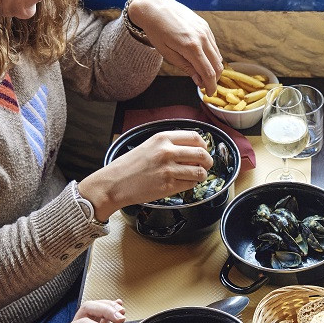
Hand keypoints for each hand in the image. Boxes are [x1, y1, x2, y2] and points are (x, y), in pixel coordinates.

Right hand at [80, 130, 213, 218]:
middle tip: (207, 164)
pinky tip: (185, 183)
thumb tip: (192, 147)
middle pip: (202, 154)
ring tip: (197, 175)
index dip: (204, 145)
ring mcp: (168, 169)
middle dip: (208, 161)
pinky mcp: (168, 186)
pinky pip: (190, 184)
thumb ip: (169, 144)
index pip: (195, 137)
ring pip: (200, 171)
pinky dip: (192, 184)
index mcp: (162, 138)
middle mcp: (167, 152)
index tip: (204, 149)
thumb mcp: (149, 145)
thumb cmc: (129, 165)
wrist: (115, 183)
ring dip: (202, 174)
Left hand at [125, 0, 222, 93]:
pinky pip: (213, 45)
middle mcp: (202, 38)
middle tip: (206, 85)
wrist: (154, 7)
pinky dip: (211, 55)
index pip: (208, 73)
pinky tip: (201, 58)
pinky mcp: (205, 26)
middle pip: (217, 65)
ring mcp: (205, 30)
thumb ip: (186, 68)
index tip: (209, 94)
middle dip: (214, 78)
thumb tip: (199, 81)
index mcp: (191, 47)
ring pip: (218, 55)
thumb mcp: (167, 53)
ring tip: (202, 72)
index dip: (211, 86)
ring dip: (213, 67)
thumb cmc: (157, 31)